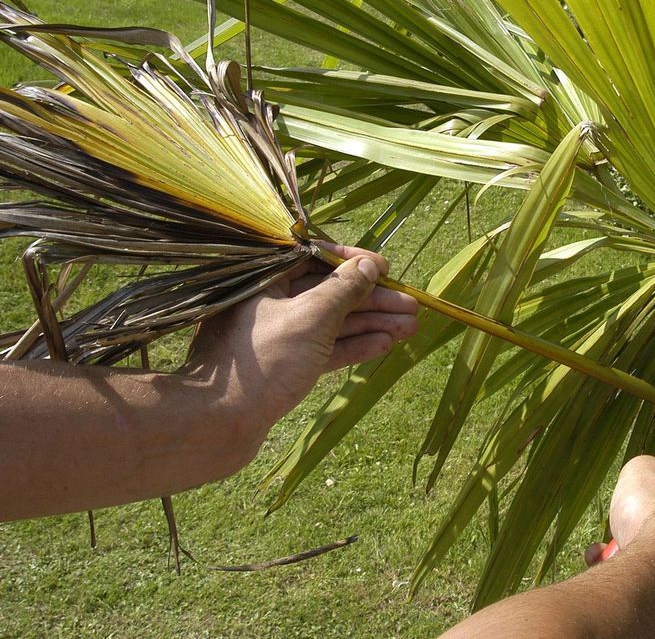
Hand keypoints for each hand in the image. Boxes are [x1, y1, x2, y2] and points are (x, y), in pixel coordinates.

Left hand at [188, 242, 418, 448]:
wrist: (216, 423)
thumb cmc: (261, 362)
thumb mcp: (311, 317)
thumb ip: (344, 289)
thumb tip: (369, 265)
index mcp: (266, 278)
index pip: (316, 257)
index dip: (355, 261)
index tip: (387, 269)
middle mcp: (270, 302)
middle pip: (331, 292)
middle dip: (373, 300)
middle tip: (412, 306)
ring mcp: (278, 335)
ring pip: (332, 322)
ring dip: (371, 323)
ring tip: (410, 327)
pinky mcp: (284, 365)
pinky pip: (324, 348)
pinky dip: (352, 346)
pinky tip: (384, 345)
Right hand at [586, 456, 654, 633]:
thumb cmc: (654, 515)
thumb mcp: (641, 470)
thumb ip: (646, 470)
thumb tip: (645, 473)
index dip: (653, 504)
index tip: (632, 509)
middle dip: (646, 536)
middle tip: (622, 538)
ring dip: (643, 562)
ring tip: (615, 561)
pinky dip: (646, 589)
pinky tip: (627, 581)